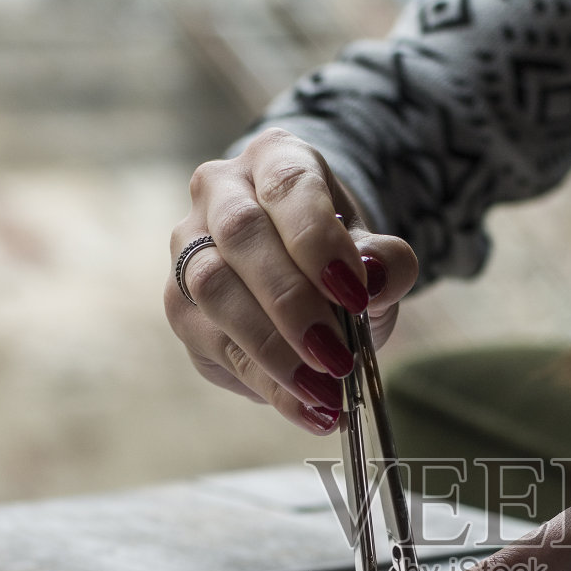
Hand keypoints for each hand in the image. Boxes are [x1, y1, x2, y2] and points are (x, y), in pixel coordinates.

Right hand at [165, 128, 418, 434]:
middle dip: (291, 302)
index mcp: (274, 160)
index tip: (356, 294)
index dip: (318, 242)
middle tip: (337, 355)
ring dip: (273, 348)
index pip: (288, 188)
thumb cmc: (339, 256)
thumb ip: (388, 261)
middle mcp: (219, 193)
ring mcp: (189, 248)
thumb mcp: (375, 254)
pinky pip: (216, 345)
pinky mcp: (181, 306)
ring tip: (325, 391)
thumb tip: (379, 276)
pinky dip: (268, 384)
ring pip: (214, 289)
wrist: (301, 272)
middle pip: (241, 235)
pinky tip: (310, 410)